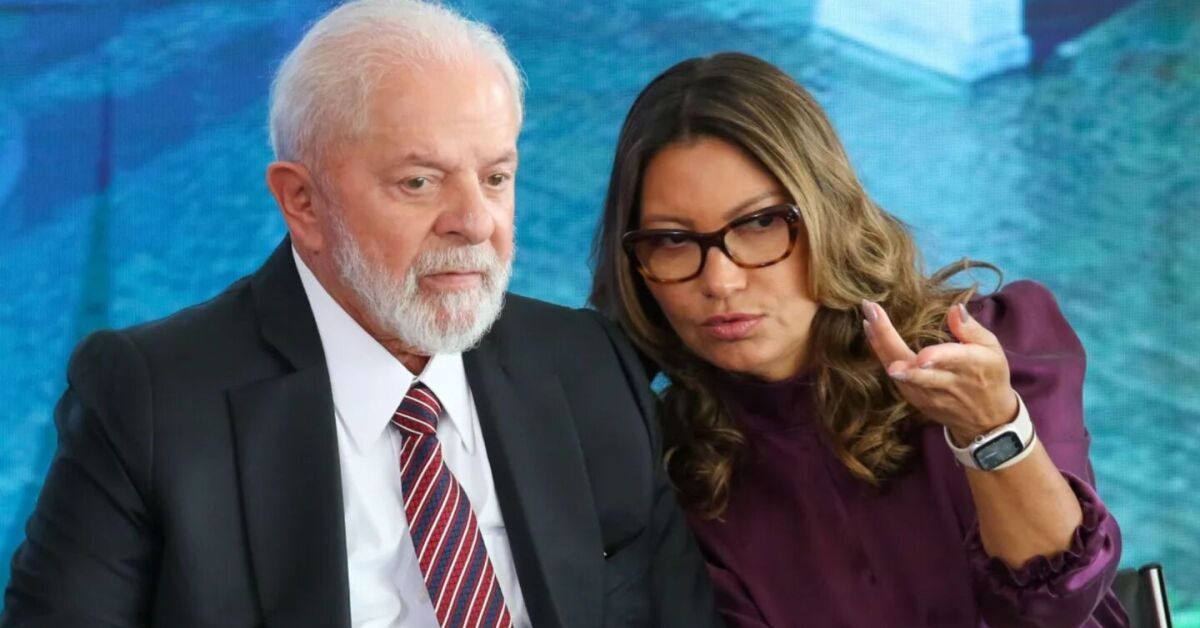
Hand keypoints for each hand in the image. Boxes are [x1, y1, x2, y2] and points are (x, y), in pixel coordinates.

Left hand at [861, 301, 1018, 443]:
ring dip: (880, 346)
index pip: (952, 361)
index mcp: (971, 366)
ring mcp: (928, 396)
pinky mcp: (916, 401)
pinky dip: (882, 355)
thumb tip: (954, 308)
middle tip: (872, 317)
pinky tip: (872, 335)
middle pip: (915, 367)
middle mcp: (947, 384)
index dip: (936, 358)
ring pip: (900, 373)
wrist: (986, 420)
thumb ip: (971, 329)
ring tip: (867, 321)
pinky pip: (896, 378)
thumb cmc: (990, 374)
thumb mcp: (991, 348)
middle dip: (890, 342)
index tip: (920, 355)